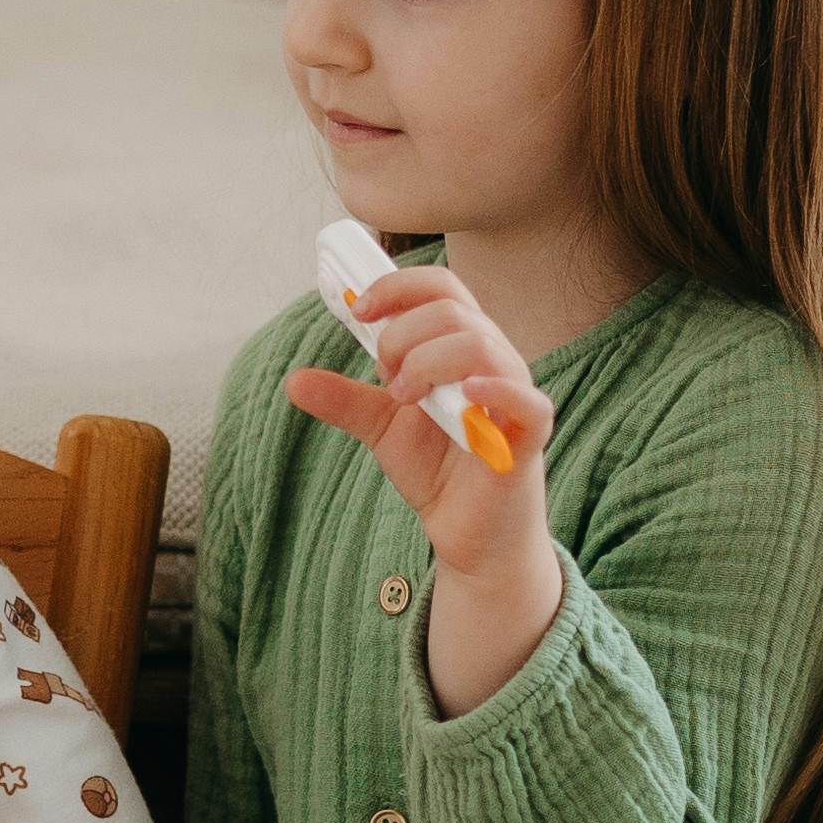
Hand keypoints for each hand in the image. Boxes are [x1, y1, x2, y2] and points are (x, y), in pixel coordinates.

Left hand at [278, 260, 566, 714]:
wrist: (469, 534)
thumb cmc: (439, 471)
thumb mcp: (381, 430)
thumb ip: (345, 401)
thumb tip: (293, 381)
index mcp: (460, 347)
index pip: (440, 289)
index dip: (397, 287)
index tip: (358, 309)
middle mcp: (493, 360)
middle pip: (453, 311)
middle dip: (403, 335)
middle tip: (384, 377)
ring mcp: (514, 394)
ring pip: (480, 345)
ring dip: (429, 361)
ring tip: (404, 397)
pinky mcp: (528, 436)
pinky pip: (527, 401)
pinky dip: (495, 389)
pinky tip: (465, 393)